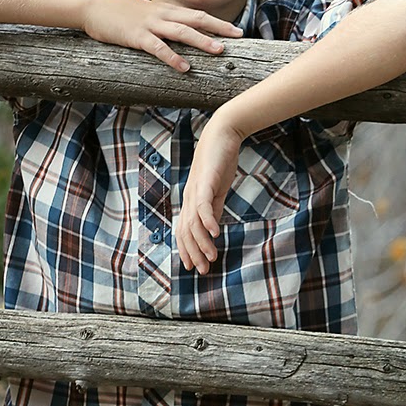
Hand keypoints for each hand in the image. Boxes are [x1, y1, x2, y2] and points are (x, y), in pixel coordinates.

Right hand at [80, 0, 241, 72]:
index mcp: (165, 10)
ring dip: (201, 41)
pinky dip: (172, 57)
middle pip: (196, 20)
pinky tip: (184, 67)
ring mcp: (150, 25)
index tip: (237, 31)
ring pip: (182, 32)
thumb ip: (162, 23)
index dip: (218, 23)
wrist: (92, 7)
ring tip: (219, 51)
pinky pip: (158, 48)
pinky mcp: (137, 37)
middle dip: (219, 28)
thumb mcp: (145, 15)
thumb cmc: (118, 14)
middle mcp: (162, 15)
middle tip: (239, 37)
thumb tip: (177, 34)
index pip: (197, 15)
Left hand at [175, 112, 244, 272]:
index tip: (195, 267)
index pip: (184, 231)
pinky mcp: (205, 182)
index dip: (187, 250)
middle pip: (185, 231)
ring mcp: (195, 190)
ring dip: (201, 242)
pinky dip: (208, 221)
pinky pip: (203, 205)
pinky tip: (214, 234)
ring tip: (212, 256)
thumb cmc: (218, 162)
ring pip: (193, 222)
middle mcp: (189, 198)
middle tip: (203, 270)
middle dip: (193, 253)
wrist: (222, 135)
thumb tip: (212, 230)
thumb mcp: (217, 191)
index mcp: (191, 201)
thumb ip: (214, 209)